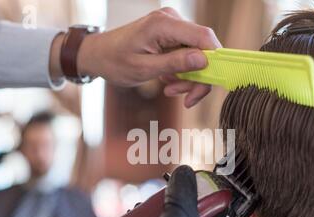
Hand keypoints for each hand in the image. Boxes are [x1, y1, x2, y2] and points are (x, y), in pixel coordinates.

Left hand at [76, 8, 220, 107]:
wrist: (99, 54)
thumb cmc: (115, 61)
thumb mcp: (144, 68)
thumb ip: (175, 63)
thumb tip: (204, 61)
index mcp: (164, 24)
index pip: (204, 37)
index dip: (215, 60)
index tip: (212, 83)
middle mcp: (172, 20)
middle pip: (203, 49)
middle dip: (199, 76)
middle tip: (186, 98)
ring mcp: (173, 27)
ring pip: (197, 55)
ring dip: (189, 77)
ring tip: (170, 88)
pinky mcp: (172, 35)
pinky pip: (187, 55)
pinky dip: (182, 72)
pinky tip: (168, 79)